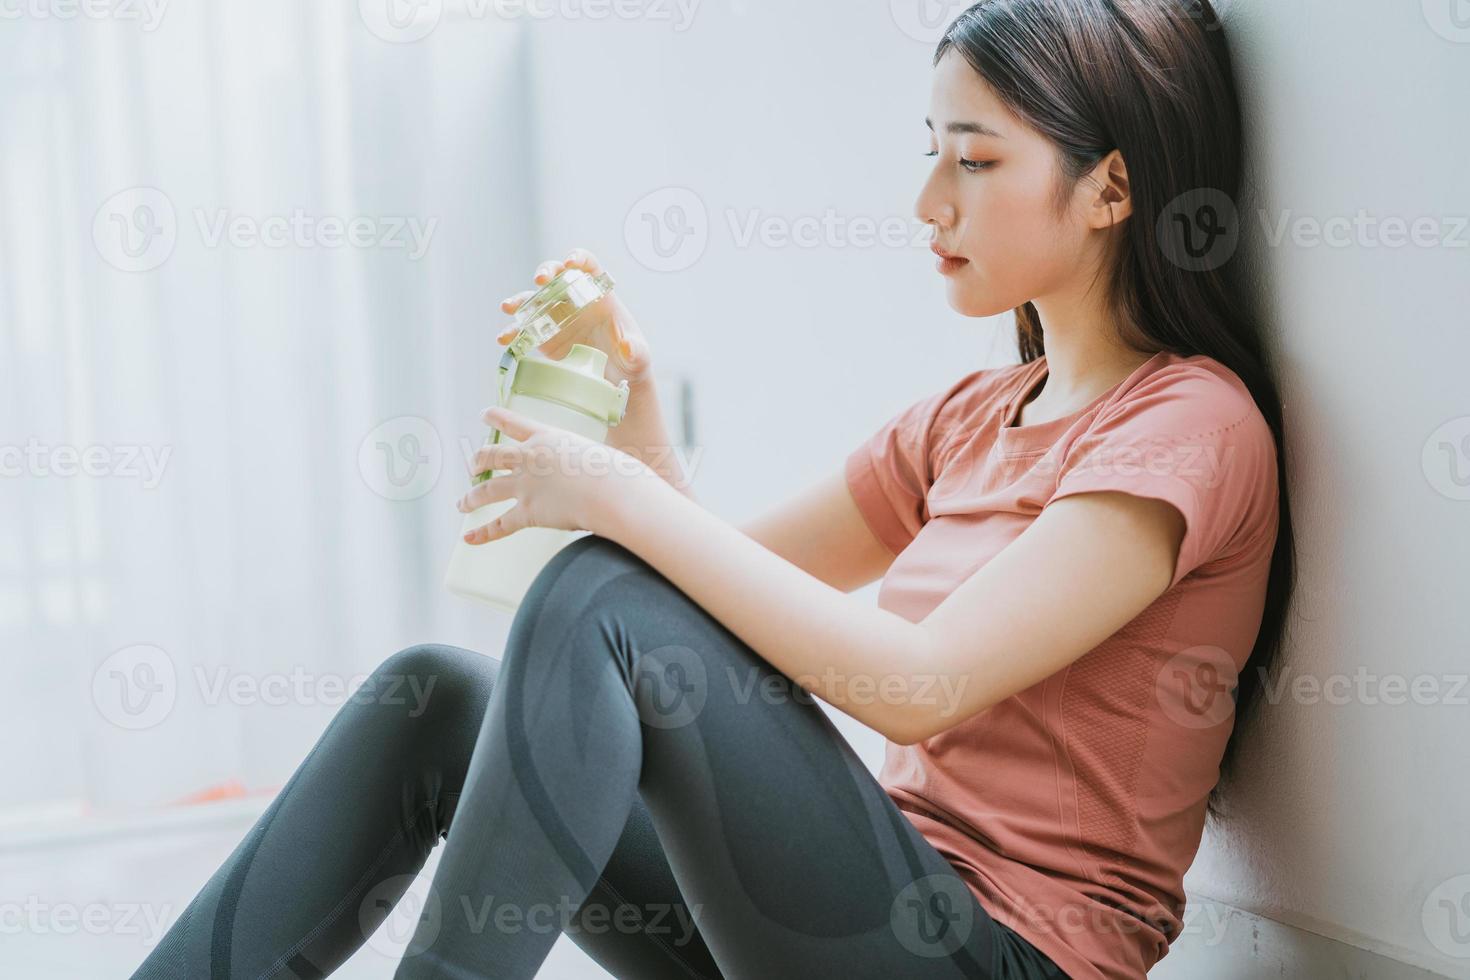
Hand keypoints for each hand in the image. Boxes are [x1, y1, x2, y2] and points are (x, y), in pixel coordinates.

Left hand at [456, 405, 660, 543]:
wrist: (612, 491)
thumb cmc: (616, 472)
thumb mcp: (597, 455)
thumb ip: (587, 462)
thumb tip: (597, 475)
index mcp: (547, 437)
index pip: (513, 423)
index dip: (495, 417)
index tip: (483, 414)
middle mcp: (529, 458)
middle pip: (491, 455)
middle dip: (479, 460)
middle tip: (472, 466)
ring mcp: (525, 485)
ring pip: (487, 490)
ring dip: (471, 497)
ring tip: (462, 503)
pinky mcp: (528, 512)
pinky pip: (499, 525)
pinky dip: (482, 534)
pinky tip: (469, 538)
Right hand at [497, 248, 653, 388]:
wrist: (615, 382)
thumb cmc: (630, 361)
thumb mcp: (638, 357)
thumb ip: (635, 350)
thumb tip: (627, 346)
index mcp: (598, 294)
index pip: (587, 265)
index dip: (578, 258)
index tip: (571, 263)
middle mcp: (573, 299)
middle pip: (555, 274)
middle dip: (546, 272)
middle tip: (540, 280)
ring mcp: (555, 316)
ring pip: (533, 299)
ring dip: (519, 300)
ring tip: (508, 307)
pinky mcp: (543, 337)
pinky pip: (524, 330)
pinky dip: (513, 333)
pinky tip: (505, 339)